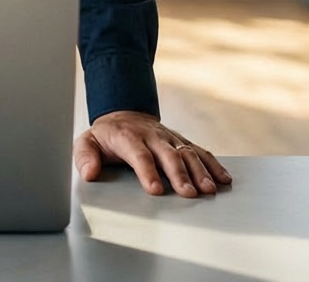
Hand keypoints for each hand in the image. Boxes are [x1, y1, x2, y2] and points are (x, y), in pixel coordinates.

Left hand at [73, 110, 231, 197]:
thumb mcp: (87, 142)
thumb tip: (89, 173)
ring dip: (200, 171)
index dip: (147, 172)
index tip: (156, 190)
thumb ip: (85, 157)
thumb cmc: (106, 136)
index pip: (139, 154)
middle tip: (189, 193)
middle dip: (179, 174)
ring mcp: (168, 137)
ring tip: (209, 189)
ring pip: (187, 152)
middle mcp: (151, 136)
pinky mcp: (180, 141)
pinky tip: (224, 179)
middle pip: (167, 154)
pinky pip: (199, 151)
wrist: (123, 114)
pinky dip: (213, 164)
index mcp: (127, 137)